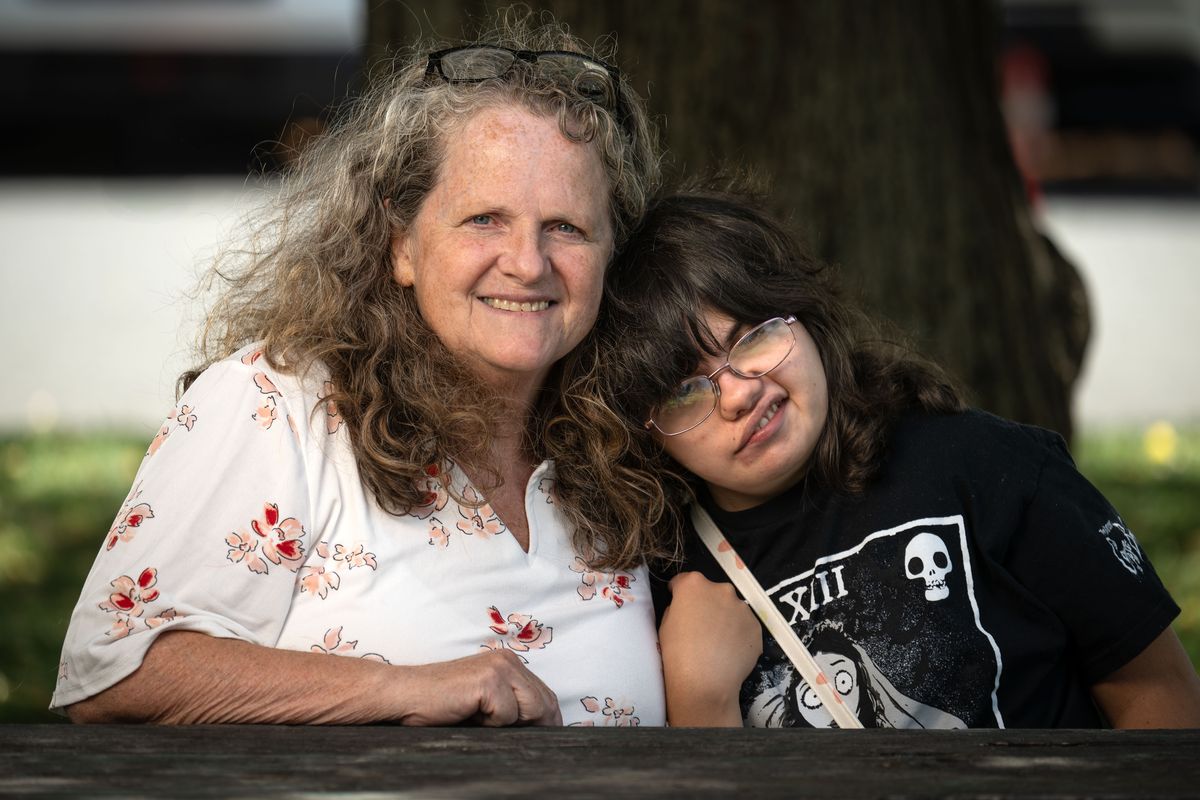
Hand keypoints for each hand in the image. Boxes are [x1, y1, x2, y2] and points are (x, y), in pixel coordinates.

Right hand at [398, 648, 562, 726]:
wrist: (403, 695)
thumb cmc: (439, 705)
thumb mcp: (483, 704)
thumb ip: (510, 706)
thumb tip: (541, 728)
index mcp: (508, 663)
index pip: (545, 696)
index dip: (548, 721)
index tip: (543, 741)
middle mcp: (508, 660)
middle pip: (545, 703)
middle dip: (534, 727)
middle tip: (507, 737)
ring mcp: (499, 668)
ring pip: (532, 710)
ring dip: (509, 725)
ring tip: (480, 721)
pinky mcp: (488, 681)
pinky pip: (508, 716)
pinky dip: (491, 725)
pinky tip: (468, 715)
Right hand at [659, 571, 762, 725]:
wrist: (704, 683)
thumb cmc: (676, 653)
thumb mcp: (665, 624)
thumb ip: (677, 608)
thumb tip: (688, 609)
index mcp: (693, 584)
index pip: (683, 581)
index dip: (678, 592)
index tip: (677, 601)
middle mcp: (721, 589)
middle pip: (711, 592)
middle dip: (706, 604)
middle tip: (700, 625)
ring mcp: (742, 607)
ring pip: (731, 608)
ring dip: (724, 618)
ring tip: (717, 643)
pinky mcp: (756, 627)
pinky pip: (744, 626)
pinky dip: (737, 634)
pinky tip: (729, 652)